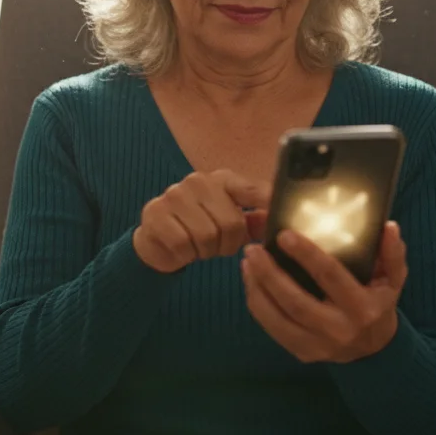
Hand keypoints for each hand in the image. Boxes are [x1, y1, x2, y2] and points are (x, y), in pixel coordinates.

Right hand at [134, 170, 270, 272]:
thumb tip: (276, 219)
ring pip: (207, 236)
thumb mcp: (228, 222)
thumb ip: (253, 220)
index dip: (268, 204)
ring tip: (198, 246)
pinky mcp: (155, 213)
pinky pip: (182, 244)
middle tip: (217, 245)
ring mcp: (174, 194)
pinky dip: (184, 254)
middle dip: (228, 244)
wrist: (156, 239)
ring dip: (205, 251)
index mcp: (222, 180)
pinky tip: (181, 249)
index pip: (252, 191)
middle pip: (231, 223)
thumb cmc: (199, 229)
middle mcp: (199, 181)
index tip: (280, 218)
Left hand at [241, 222, 407, 363]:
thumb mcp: (393, 280)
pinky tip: (251, 283)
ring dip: (257, 289)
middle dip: (270, 274)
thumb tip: (388, 227)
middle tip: (253, 249)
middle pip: (296, 301)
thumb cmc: (379, 304)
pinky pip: (273, 329)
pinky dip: (258, 305)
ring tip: (247, 263)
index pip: (330, 276)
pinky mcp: (303, 353)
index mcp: (362, 307)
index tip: (284, 235)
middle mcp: (339, 330)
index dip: (306, 255)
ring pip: (278, 318)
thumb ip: (391, 254)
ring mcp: (319, 345)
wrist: (376, 351)